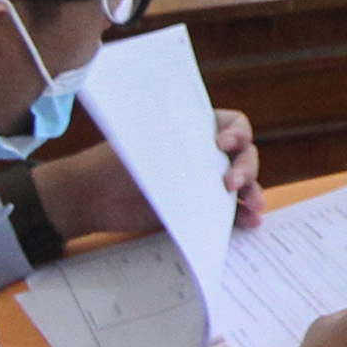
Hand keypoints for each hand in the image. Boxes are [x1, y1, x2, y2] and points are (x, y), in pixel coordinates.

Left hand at [33, 106, 264, 240]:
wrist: (92, 197)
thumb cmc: (114, 160)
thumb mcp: (147, 141)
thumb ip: (179, 141)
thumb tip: (208, 144)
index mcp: (196, 129)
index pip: (234, 124)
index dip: (238, 132)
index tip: (223, 144)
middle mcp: (206, 154)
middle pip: (244, 155)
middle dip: (247, 167)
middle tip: (234, 183)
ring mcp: (204, 182)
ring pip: (243, 185)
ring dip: (253, 192)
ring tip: (254, 205)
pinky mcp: (199, 209)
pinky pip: (229, 212)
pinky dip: (242, 217)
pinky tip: (250, 222)